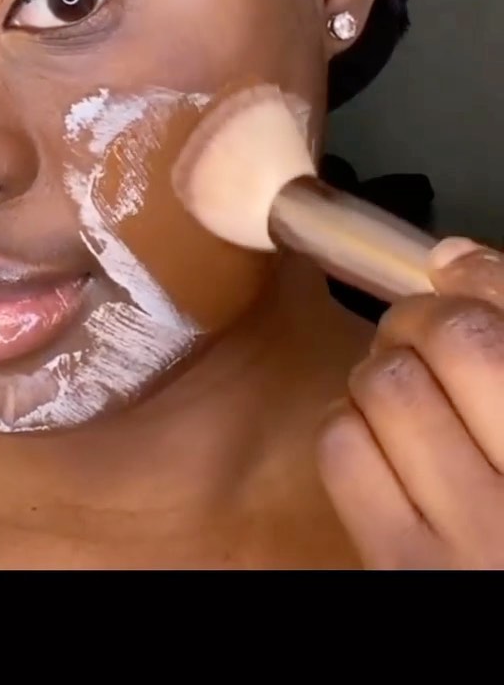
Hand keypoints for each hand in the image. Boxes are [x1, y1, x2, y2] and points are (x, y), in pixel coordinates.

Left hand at [317, 238, 503, 568]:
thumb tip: (450, 259)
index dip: (479, 276)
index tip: (455, 270)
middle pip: (455, 338)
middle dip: (420, 319)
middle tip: (419, 336)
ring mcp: (470, 535)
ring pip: (387, 384)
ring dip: (378, 374)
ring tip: (402, 398)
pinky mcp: (399, 564)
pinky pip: (343, 450)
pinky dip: (348, 428)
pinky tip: (377, 446)